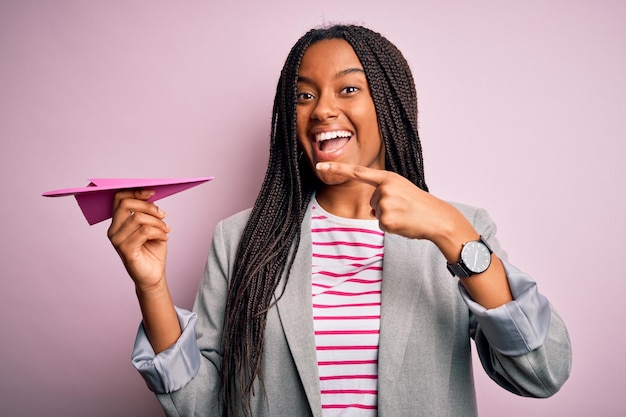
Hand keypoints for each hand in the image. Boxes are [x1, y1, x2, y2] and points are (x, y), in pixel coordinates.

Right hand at [107, 189, 170, 291]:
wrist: (153, 274)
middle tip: (163, 214)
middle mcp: (113, 230)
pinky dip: (159, 232)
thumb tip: (150, 195)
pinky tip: (165, 237)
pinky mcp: (125, 250)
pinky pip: (144, 232)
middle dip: (148, 206)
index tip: (152, 192)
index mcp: (117, 223)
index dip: (135, 192)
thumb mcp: (151, 226)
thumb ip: (146, 212)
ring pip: (138, 218)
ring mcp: (117, 241)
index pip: (119, 199)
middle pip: (126, 204)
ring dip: (157, 222)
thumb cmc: (152, 250)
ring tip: (166, 229)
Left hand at [316, 162, 475, 246]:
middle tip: (404, 208)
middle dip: (385, 208)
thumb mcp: (401, 189)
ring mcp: (385, 204)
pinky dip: (392, 228)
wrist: (437, 218)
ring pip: (377, 214)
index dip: (338, 168)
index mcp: (388, 178)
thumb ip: (384, 192)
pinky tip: (405, 224)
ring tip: (406, 215)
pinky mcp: (387, 220)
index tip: (320, 166)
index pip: (358, 172)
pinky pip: (381, 226)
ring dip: (389, 218)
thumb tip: (373, 209)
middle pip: (372, 202)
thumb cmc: (419, 204)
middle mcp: (384, 188)